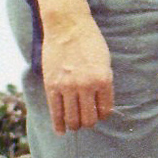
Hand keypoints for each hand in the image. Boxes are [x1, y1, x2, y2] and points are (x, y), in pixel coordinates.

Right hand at [41, 13, 113, 133]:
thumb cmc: (89, 42)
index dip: (102, 115)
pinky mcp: (51, 86)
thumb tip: (101, 106)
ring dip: (75, 125)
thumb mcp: (104, 62)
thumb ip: (103, 83)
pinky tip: (60, 131)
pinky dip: (59, 125)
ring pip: (73, 119)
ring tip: (75, 125)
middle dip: (89, 123)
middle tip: (86, 121)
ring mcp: (68, 86)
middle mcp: (87, 85)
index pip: (105, 110)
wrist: (67, 26)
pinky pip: (56, 112)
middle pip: (89, 119)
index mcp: (104, 80)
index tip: (98, 113)